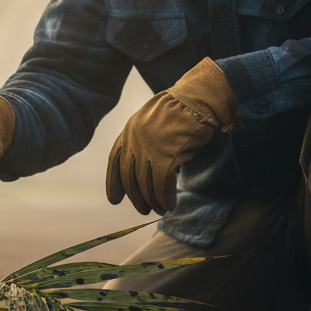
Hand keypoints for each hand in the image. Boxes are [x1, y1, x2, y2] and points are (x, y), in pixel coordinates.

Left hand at [106, 58, 239, 214]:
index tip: (114, 199)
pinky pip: (162, 185)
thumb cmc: (179, 111)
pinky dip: (165, 198)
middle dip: (136, 197)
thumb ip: (142, 142)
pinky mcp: (166, 157)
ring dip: (153, 201)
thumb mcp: (151, 123)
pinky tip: (170, 205)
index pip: (115, 161)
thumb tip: (142, 168)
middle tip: (143, 209)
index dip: (114, 182)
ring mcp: (149, 149)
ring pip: (146, 184)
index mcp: (128, 131)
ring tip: (160, 209)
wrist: (196, 101)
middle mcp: (134, 141)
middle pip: (129, 177)